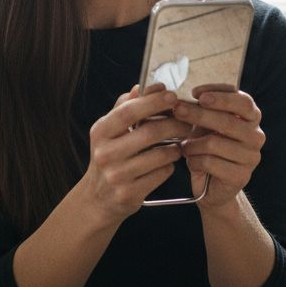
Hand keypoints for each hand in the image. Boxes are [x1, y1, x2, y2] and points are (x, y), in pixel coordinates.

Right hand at [82, 84, 189, 222]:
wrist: (97, 199)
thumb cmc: (109, 157)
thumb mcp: (109, 132)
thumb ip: (124, 108)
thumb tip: (141, 87)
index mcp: (100, 132)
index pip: (128, 112)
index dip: (153, 102)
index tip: (173, 95)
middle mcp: (105, 154)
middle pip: (150, 133)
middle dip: (174, 124)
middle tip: (188, 121)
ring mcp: (117, 176)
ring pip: (160, 155)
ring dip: (175, 148)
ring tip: (179, 144)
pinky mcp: (129, 194)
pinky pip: (162, 174)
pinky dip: (169, 166)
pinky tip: (167, 163)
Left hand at [171, 86, 265, 208]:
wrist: (211, 188)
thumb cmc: (208, 151)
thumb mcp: (205, 126)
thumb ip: (202, 112)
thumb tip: (181, 101)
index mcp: (252, 119)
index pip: (243, 101)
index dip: (220, 94)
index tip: (196, 93)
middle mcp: (256, 136)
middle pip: (228, 120)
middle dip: (199, 114)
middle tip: (178, 110)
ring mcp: (251, 158)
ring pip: (215, 143)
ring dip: (193, 144)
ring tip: (185, 147)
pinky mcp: (241, 176)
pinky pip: (210, 162)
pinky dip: (194, 161)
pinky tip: (192, 162)